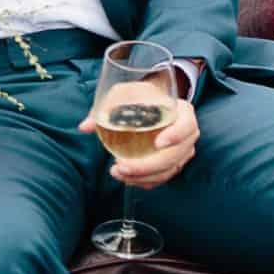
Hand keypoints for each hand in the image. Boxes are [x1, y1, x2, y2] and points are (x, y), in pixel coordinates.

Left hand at [79, 95, 199, 188]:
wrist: (150, 102)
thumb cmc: (139, 95)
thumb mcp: (124, 93)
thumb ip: (105, 107)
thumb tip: (85, 127)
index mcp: (182, 111)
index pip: (187, 125)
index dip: (176, 136)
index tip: (157, 143)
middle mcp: (187, 134)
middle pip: (176, 155)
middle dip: (149, 165)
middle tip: (122, 166)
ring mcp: (182, 151)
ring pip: (169, 170)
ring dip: (144, 177)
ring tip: (118, 173)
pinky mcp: (173, 164)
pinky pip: (162, 177)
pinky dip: (145, 181)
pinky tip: (126, 179)